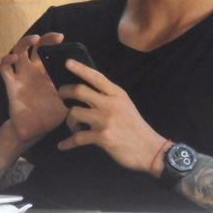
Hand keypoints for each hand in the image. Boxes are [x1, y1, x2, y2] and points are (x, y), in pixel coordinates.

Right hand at [0, 32, 67, 147]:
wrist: (33, 130)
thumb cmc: (50, 115)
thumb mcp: (67, 102)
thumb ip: (76, 93)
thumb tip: (92, 87)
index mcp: (46, 72)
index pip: (49, 51)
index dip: (53, 42)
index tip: (63, 39)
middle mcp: (33, 70)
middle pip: (35, 46)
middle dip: (44, 38)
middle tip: (55, 38)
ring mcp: (21, 75)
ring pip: (18, 51)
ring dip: (24, 42)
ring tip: (34, 40)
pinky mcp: (11, 84)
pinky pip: (5, 68)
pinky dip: (7, 60)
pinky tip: (14, 58)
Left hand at [56, 60, 165, 174]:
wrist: (150, 150)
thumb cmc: (135, 126)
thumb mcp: (125, 105)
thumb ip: (108, 97)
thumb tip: (86, 91)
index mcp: (117, 94)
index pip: (96, 77)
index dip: (80, 68)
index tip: (67, 62)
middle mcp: (110, 104)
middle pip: (79, 90)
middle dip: (65, 92)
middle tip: (61, 96)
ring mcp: (105, 120)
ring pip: (75, 113)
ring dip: (69, 120)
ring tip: (73, 126)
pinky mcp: (102, 137)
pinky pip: (78, 138)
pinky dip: (68, 143)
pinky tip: (63, 146)